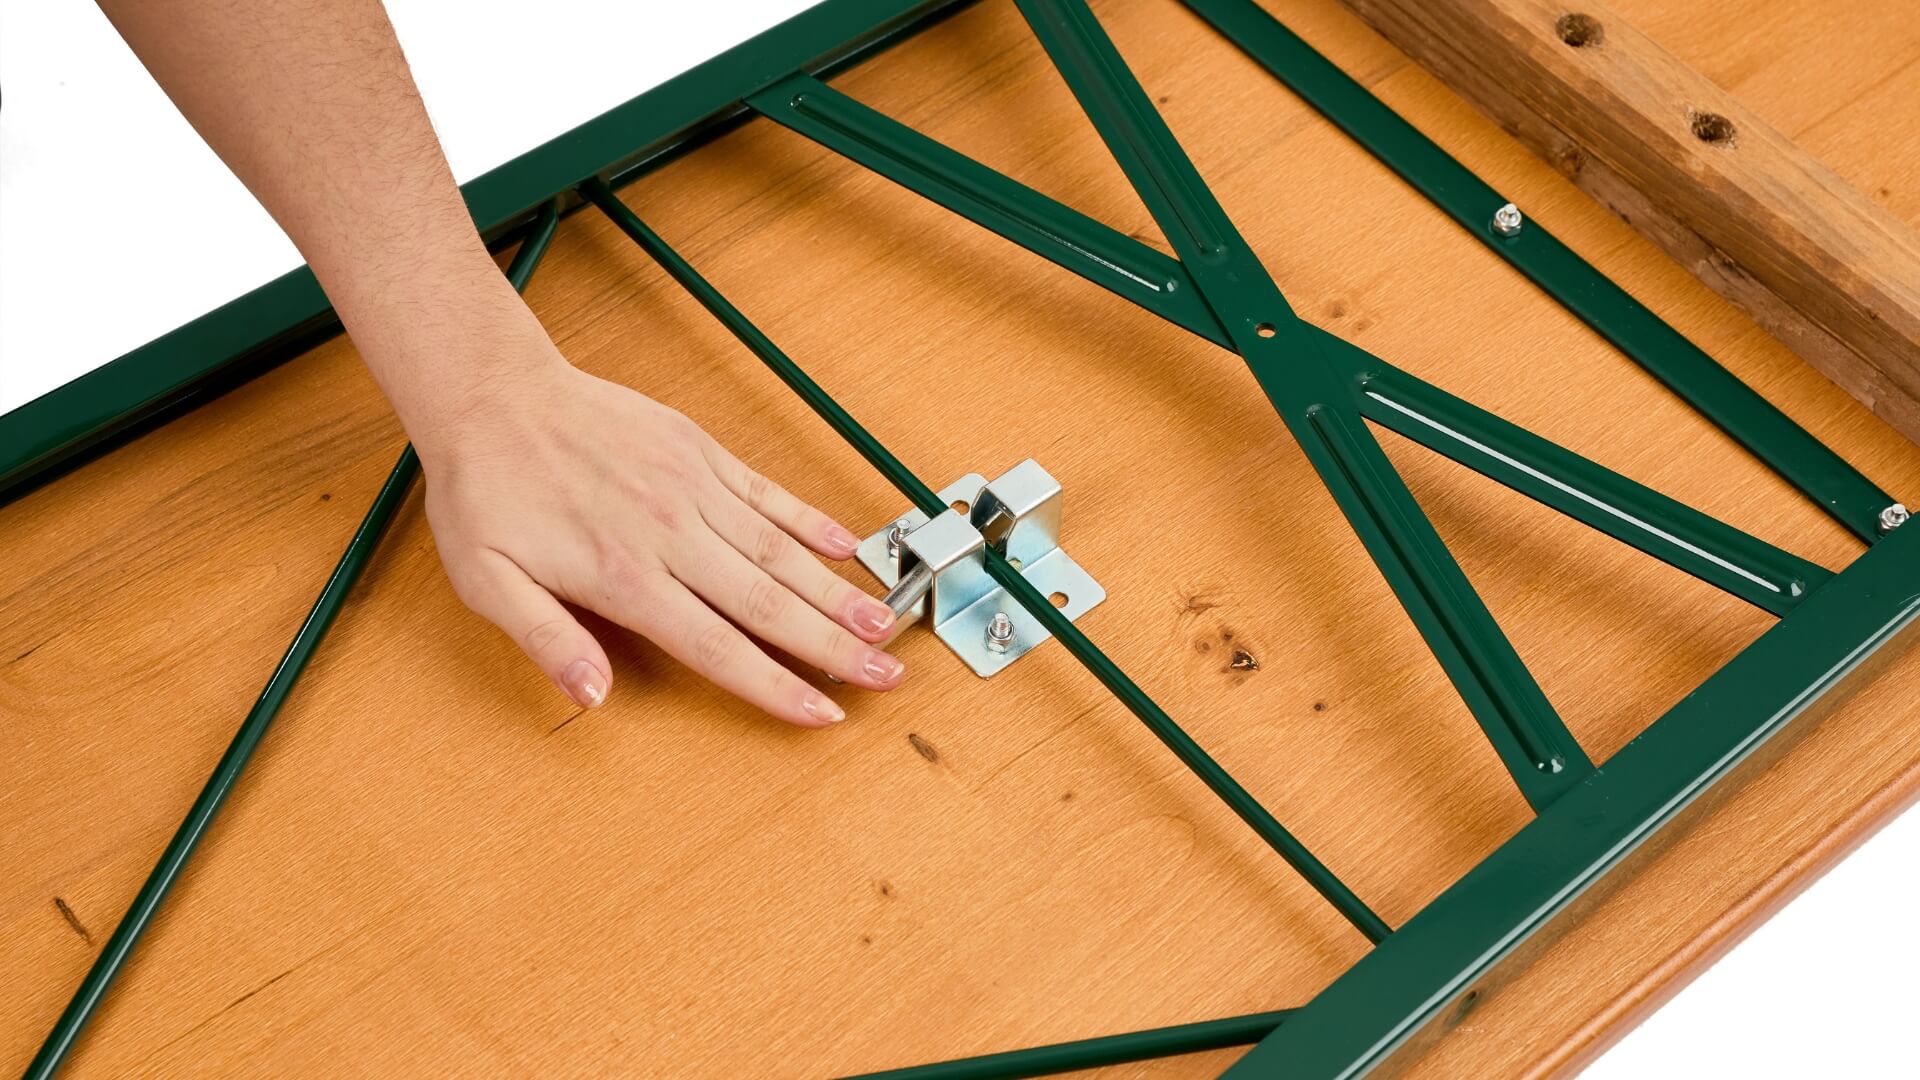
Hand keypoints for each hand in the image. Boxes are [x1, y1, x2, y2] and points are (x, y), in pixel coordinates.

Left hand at [402, 327, 905, 725]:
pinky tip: (846, 547)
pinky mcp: (699, 451)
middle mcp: (670, 535)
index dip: (775, 686)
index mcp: (624, 577)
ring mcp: (692, 489)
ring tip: (886, 622)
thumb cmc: (486, 491)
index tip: (823, 713)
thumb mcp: (486, 581)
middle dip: (834, 647)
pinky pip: (767, 493)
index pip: (717, 646)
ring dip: (837, 592)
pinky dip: (810, 521)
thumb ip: (545, 640)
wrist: (493, 393)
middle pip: (768, 605)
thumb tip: (594, 696)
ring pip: (780, 552)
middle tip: (885, 677)